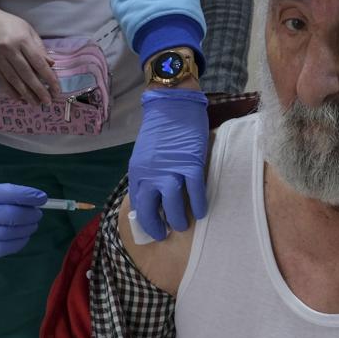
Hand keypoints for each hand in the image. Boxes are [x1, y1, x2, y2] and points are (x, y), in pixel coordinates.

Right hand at [0, 0, 59, 103]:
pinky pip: (1, 81)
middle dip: (39, 90)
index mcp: (22, 39)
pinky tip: (19, 98)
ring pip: (14, 80)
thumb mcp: (27, 29)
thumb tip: (51, 65)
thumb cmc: (8, 24)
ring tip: (36, 104)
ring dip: (26, 94)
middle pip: (27, 74)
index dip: (49, 78)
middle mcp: (9, 49)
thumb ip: (39, 47)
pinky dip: (11, 91)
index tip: (56, 90)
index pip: (38, 62)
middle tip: (48, 102)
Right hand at [0, 184, 45, 264]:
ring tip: (32, 225)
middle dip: (29, 214)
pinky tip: (23, 238)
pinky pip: (1, 249)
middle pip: (10, 215)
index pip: (6, 193)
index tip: (41, 197)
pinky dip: (16, 244)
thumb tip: (25, 199)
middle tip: (37, 213)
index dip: (27, 195)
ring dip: (26, 230)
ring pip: (8, 234)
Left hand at [128, 89, 208, 241]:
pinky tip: (201, 212)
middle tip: (165, 233)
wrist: (172, 104)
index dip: (145, 219)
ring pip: (173, 203)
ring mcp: (171, 169)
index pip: (138, 203)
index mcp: (137, 171)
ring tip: (183, 225)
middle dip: (157, 225)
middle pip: (151, 208)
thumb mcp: (144, 154)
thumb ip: (147, 175)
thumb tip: (153, 197)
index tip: (153, 228)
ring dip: (178, 218)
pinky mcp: (191, 163)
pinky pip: (195, 191)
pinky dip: (199, 204)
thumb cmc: (160, 129)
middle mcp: (151, 173)